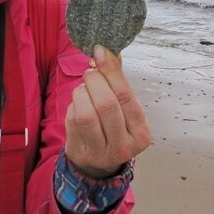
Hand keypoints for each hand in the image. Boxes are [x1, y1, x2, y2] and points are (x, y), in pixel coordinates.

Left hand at [64, 45, 151, 178]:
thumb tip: (108, 52)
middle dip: (95, 81)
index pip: (126, 96)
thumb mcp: (124, 109)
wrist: (100, 162)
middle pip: (106, 104)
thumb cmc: (115, 127)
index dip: (111, 71)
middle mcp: (124, 146)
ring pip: (86, 114)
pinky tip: (78, 104)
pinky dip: (73, 106)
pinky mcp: (81, 154)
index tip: (100, 51)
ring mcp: (101, 153)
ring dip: (81, 93)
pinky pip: (72, 122)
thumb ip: (118, 81)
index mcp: (141, 133)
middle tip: (90, 72)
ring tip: (83, 88)